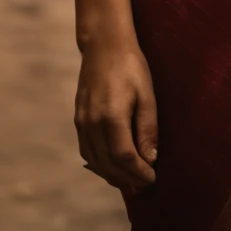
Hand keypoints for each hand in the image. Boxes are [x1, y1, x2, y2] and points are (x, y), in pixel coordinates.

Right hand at [74, 39, 157, 194]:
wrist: (103, 45)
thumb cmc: (131, 67)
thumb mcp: (147, 95)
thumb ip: (147, 129)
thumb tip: (150, 159)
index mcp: (111, 116)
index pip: (124, 157)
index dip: (138, 172)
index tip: (152, 178)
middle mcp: (92, 123)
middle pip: (108, 163)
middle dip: (127, 178)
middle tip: (144, 185)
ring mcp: (81, 122)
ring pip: (95, 161)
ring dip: (112, 175)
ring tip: (130, 182)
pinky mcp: (78, 119)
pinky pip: (86, 151)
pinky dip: (99, 164)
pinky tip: (113, 166)